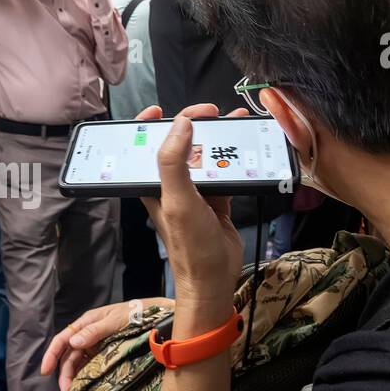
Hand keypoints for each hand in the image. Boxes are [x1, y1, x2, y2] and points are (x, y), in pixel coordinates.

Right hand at [42, 299, 173, 390]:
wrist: (156, 316)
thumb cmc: (134, 314)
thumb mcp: (115, 320)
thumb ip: (95, 331)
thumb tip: (74, 342)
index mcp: (85, 323)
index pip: (62, 340)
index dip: (51, 355)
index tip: (45, 371)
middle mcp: (87, 336)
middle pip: (68, 357)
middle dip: (64, 375)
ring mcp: (96, 347)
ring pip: (78, 365)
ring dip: (74, 379)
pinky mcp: (105, 356)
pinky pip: (91, 368)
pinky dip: (86, 379)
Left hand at [137, 104, 243, 328]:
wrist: (214, 280)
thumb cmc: (190, 245)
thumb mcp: (177, 201)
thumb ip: (173, 163)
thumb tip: (181, 124)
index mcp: (152, 184)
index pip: (142, 147)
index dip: (147, 125)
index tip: (162, 110)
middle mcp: (170, 186)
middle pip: (177, 145)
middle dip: (192, 123)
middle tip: (212, 112)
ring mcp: (194, 192)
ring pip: (203, 156)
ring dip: (217, 137)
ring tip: (234, 120)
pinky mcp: (216, 199)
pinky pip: (223, 171)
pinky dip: (234, 158)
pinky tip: (247, 146)